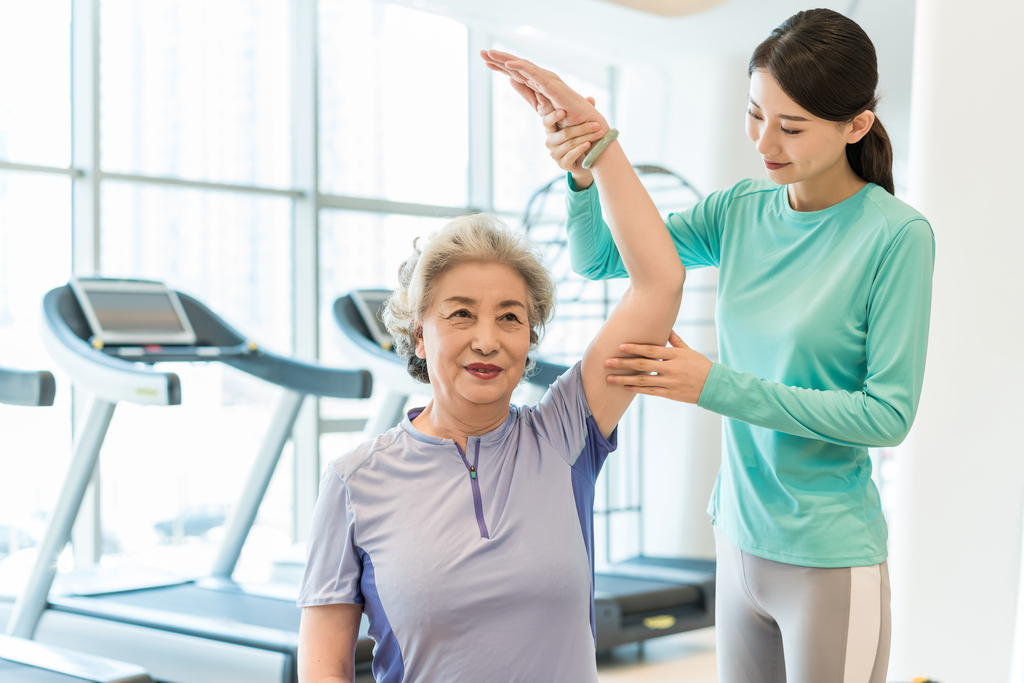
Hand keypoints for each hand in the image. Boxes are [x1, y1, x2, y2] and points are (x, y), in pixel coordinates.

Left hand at [479, 49, 606, 129]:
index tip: (485, 61)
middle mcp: (542, 78)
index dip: (501, 65)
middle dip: (499, 59)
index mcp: (538, 83)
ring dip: (507, 59)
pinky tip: (508, 64)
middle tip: (482, 53)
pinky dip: (522, 68)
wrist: (584, 127)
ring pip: (524, 66)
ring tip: (490, 54)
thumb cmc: (567, 117)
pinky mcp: (553, 87)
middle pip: (517, 66)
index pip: (516, 72)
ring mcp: (548, 81)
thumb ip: (525, 92)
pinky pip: (535, 75)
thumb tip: (510, 80)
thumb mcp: (539, 105)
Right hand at [542, 109, 603, 178]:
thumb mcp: (581, 124)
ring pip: (570, 144)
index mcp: (551, 129)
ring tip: (598, 134)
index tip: (563, 112)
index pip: (547, 122)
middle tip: (597, 125)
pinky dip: (580, 149)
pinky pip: (571, 155)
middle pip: (565, 133)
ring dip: (586, 138)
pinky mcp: (562, 164)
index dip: (553, 117)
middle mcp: (550, 141)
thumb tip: (590, 98)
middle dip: (583, 128)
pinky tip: (588, 144)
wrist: (584, 161)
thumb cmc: (580, 138)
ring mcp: (555, 154)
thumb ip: (584, 112)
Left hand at [604, 331, 712, 403]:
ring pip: (643, 381)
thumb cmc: (701, 366)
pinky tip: (625, 386)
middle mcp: (671, 368)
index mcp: (676, 355)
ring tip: (609, 378)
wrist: (714, 386)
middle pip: (643, 365)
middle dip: (623, 363)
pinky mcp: (670, 394)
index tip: (620, 346)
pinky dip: (637, 389)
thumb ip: (676, 341)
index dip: (635, 348)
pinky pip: (650, 391)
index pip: (651, 350)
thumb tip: (666, 329)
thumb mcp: (690, 351)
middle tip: (607, 362)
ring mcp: (670, 382)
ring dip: (624, 379)